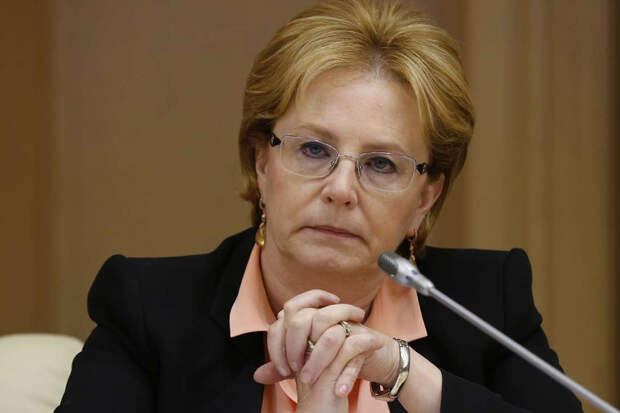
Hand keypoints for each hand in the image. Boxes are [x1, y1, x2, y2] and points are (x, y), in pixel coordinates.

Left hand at [253, 290, 391, 395]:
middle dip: (294, 348)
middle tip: (297, 371)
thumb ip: (281, 366)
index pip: (281, 321)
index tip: (283, 369)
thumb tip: (258, 375)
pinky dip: (347, 373)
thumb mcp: (303, 360)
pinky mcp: (365, 339)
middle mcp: (324, 315)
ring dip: (317, 359)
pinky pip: (355, 350)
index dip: (277, 346)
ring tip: (311, 379)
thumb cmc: (330, 354)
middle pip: (301, 319)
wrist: (366, 352)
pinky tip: (339, 390)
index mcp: (306, 317)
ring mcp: (346, 325)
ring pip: (328, 333)